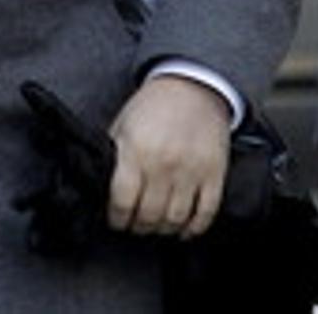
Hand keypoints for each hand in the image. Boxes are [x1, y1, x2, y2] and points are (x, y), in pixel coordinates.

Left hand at [107, 74, 230, 238]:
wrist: (192, 87)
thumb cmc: (153, 106)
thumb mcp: (123, 124)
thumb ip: (115, 155)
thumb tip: (104, 186)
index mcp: (136, 150)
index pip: (122, 200)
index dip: (116, 217)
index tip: (116, 221)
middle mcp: (163, 164)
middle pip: (149, 215)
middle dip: (138, 227)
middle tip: (134, 226)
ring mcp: (191, 172)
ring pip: (175, 220)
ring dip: (163, 230)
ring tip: (155, 227)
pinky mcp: (214, 176)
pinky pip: (204, 215)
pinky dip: (193, 229)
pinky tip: (183, 230)